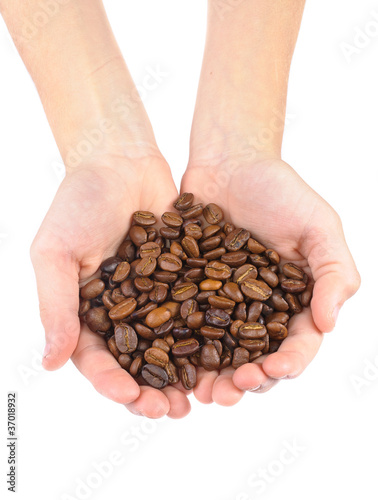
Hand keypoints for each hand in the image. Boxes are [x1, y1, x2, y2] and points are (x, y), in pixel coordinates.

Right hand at [31, 154, 190, 418]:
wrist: (119, 159)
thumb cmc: (78, 201)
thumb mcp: (56, 251)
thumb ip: (56, 305)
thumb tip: (51, 362)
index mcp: (86, 309)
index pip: (95, 358)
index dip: (111, 382)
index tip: (132, 399)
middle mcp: (121, 308)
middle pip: (136, 360)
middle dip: (151, 388)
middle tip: (171, 411)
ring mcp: (153, 295)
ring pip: (169, 343)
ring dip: (182, 372)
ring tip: (202, 396)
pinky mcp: (183, 277)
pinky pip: (195, 310)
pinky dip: (207, 333)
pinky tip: (225, 353)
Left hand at [181, 156, 359, 403]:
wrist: (230, 163)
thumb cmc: (280, 190)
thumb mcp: (319, 226)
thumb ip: (332, 273)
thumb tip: (327, 324)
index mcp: (294, 300)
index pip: (297, 343)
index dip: (287, 363)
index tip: (270, 370)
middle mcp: (259, 309)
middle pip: (256, 357)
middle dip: (246, 381)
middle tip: (228, 394)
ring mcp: (223, 304)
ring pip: (220, 352)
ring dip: (213, 377)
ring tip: (201, 393)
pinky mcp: (191, 292)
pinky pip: (186, 325)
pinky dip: (180, 348)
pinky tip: (169, 364)